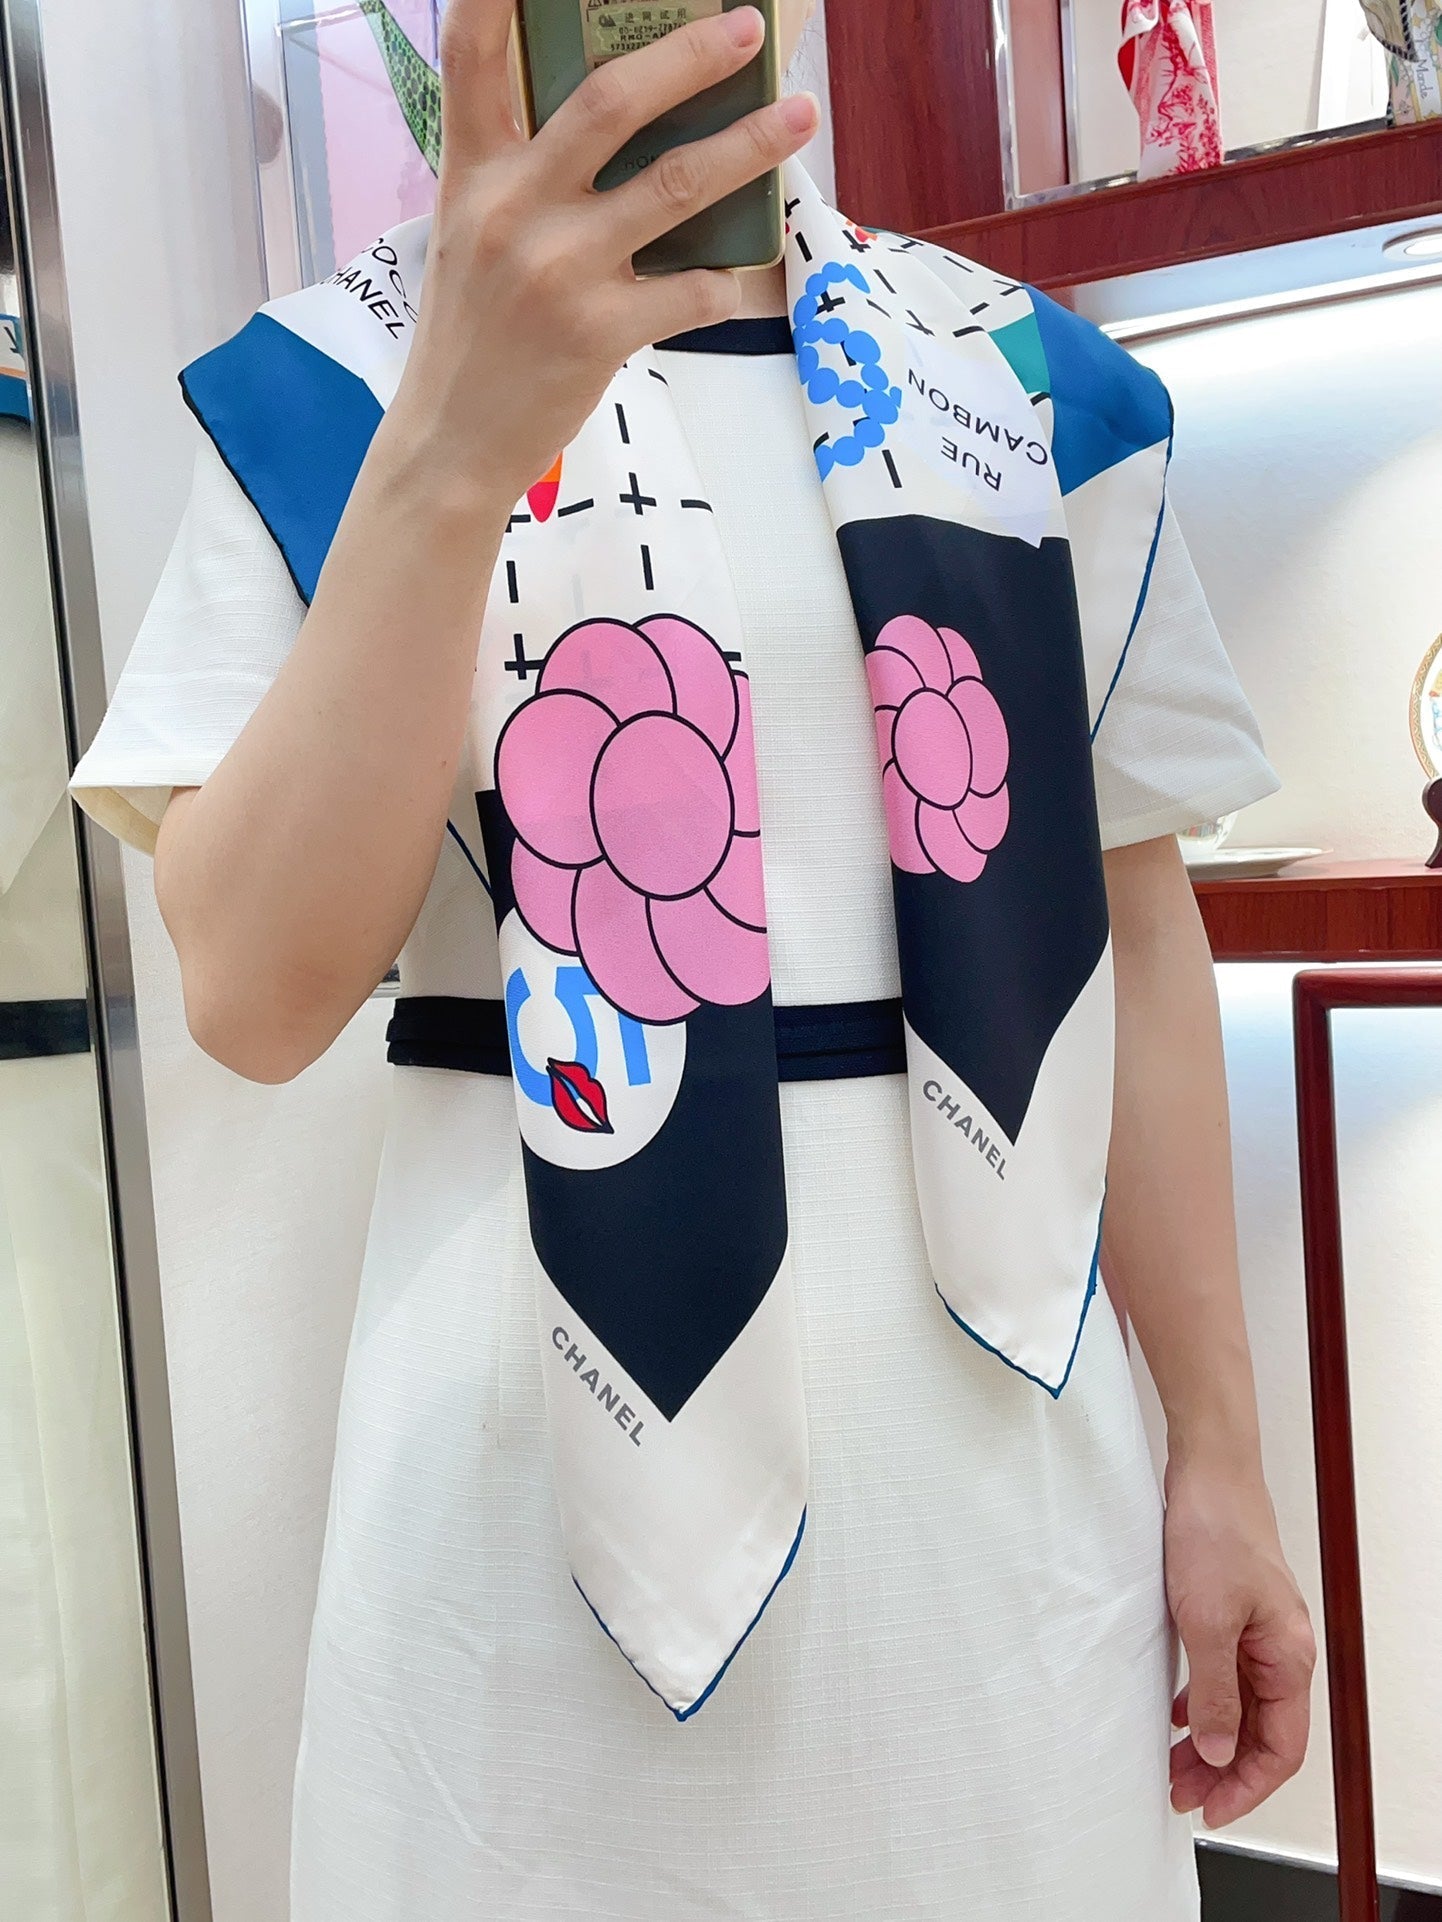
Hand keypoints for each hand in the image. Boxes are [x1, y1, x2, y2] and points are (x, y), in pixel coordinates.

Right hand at [389, 0, 817, 509]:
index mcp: (473, 172)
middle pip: (611, 101)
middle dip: (690, 56)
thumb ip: (522, 171)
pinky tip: (741, 271)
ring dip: (747, 146)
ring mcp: (559, 270)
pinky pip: (690, 289)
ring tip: (797, 116)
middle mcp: (513, 207)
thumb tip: (615, 117)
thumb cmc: (471, 332)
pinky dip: (725, 279)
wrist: (452, 439)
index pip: (472, 52)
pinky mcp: (599, 332)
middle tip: (748, 29)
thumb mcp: (468, 232)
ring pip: (674, 186)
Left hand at [1163, 1454, 1316, 1828]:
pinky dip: (1204, 1702)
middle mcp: (1281, 1648)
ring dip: (1210, 1740)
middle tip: (1180, 1794)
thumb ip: (1216, 1692)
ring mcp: (1258, 1630)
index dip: (1246, 1787)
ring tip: (1173, 1766)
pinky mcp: (1233, 1611)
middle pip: (1261, 1733)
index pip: (1279, 1748)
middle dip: (1223, 1771)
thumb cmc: (1213, 1531)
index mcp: (1289, 1656)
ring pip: (1241, 1707)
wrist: (1207, 1467)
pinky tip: (1178, 1714)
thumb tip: (1219, 1752)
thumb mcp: (1206, 1620)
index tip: (1209, 1810)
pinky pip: (1226, 1675)